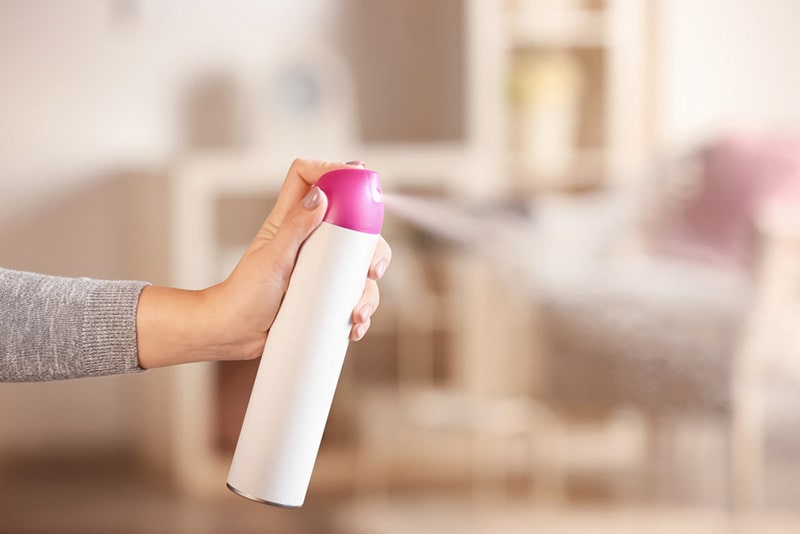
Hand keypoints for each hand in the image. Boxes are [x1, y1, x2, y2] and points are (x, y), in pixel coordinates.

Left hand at [136, 159, 391, 368]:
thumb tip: (320, 195)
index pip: (308, 177)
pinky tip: (355, 327)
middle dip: (372, 246)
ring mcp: (320, 268)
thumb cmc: (244, 295)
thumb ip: (294, 226)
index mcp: (291, 221)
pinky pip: (354, 297)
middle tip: (373, 269)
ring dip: (368, 292)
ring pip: (359, 267)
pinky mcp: (325, 295)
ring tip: (357, 313)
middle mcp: (310, 240)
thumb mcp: (272, 259)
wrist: (235, 334)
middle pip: (353, 224)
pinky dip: (361, 313)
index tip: (358, 176)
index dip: (331, 169)